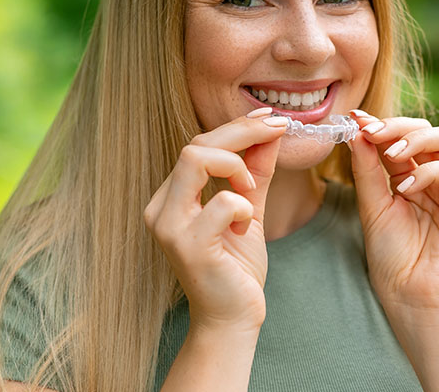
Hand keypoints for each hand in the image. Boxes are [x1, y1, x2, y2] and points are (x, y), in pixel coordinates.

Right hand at [143, 113, 286, 331]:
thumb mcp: (250, 210)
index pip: (199, 144)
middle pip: (195, 145)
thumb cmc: (237, 267)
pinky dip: (243, 206)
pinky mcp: (187, 246)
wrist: (233, 318)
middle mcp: (162, 207)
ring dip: (236, 166)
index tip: (271, 119)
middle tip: (277, 129)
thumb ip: (257, 173)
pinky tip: (246, 227)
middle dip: (242, 132)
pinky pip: (220, 203)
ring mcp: (169, 226)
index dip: (237, 126)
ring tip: (252, 190)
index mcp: (173, 197)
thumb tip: (272, 133)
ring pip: (195, 160)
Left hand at [349, 112, 438, 312]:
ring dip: (414, 139)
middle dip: (396, 126)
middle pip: (426, 129)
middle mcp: (435, 178)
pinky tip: (404, 189)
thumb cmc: (391, 256)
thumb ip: (367, 169)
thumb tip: (356, 130)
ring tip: (390, 155)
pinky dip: (426, 172)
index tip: (355, 119)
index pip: (402, 137)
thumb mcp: (372, 205)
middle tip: (371, 132)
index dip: (380, 125)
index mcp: (411, 176)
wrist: (409, 295)